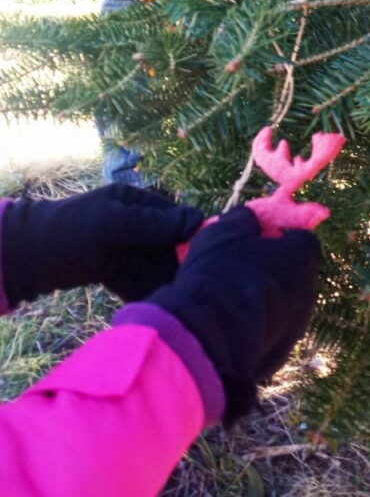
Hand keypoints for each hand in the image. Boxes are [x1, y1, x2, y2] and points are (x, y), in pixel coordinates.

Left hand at [1, 185, 203, 305]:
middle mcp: (136, 223)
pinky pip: (138, 281)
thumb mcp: (112, 224)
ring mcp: (125, 248)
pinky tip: (156, 308)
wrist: (26, 258)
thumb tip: (198, 220)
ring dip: (163, 283)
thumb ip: (153, 224)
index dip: (191, 237)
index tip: (202, 261)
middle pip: (169, 246)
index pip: (177, 217)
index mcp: (137, 202)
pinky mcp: (115, 270)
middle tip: (190, 289)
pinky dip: (146, 293)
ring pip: (155, 267)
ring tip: (176, 302)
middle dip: (178, 266)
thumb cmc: (69, 231)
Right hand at [145, 207, 320, 424]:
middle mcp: (309, 291)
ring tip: (232, 302)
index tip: (257, 241)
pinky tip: (231, 327)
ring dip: (266, 300)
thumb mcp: (225, 231)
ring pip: (285, 304)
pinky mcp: (283, 353)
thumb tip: (252, 220)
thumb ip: (245, 220)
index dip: (280, 237)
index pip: (302, 239)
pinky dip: (258, 327)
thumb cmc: (219, 274)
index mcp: (301, 257)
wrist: (207, 337)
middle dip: (274, 269)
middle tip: (241, 271)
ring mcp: (298, 325)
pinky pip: (273, 332)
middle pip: (296, 273)